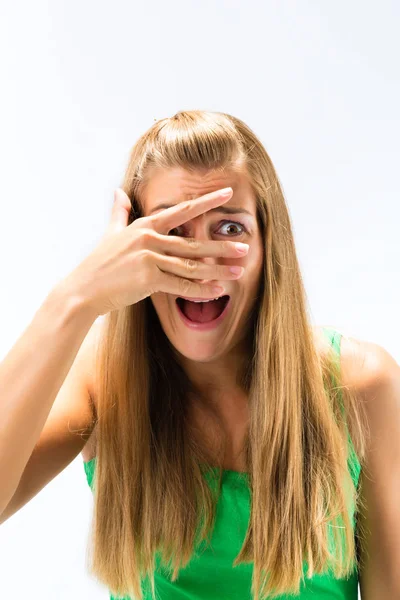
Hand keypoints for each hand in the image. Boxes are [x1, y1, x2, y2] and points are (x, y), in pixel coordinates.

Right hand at [66, 186, 248, 315]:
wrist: (84, 289)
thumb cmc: (99, 263)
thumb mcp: (111, 233)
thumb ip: (119, 212)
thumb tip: (118, 191)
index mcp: (145, 225)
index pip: (182, 210)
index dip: (206, 201)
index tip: (227, 193)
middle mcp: (149, 239)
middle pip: (193, 243)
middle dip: (221, 247)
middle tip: (245, 247)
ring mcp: (149, 258)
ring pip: (192, 265)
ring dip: (218, 270)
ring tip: (239, 272)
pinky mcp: (148, 279)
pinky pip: (181, 285)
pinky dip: (200, 290)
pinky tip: (218, 292)